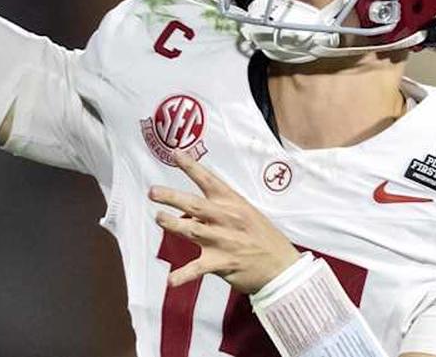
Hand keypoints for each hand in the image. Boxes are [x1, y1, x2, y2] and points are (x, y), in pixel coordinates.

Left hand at [149, 153, 300, 293]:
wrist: (282, 266)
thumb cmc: (263, 238)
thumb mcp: (246, 215)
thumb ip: (220, 210)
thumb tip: (190, 210)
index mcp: (233, 204)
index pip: (209, 181)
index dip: (191, 167)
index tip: (175, 154)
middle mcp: (227, 219)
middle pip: (195, 205)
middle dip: (172, 197)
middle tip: (153, 192)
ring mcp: (224, 241)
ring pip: (193, 230)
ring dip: (174, 224)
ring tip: (159, 218)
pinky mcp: (222, 263)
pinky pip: (198, 269)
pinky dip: (183, 275)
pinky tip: (170, 280)